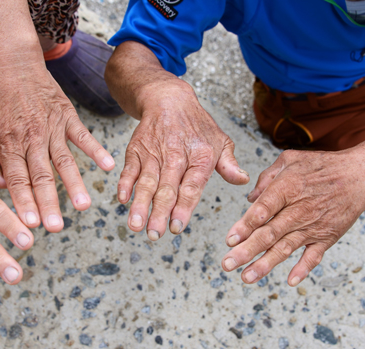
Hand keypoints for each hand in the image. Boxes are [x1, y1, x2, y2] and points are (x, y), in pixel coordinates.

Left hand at [0, 56, 114, 231]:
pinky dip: (96, 150)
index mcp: (9, 143)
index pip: (16, 179)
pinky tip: (108, 166)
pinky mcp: (67, 116)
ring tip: (83, 207)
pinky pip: (83, 136)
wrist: (11, 62)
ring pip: (64, 162)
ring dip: (73, 186)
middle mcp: (31, 138)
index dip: (23, 202)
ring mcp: (51, 127)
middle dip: (48, 204)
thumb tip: (2, 186)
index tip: (30, 224)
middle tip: (55, 227)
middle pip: (41, 176)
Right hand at [118, 81, 249, 239]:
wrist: (168, 99)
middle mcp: (176, 155)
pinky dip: (125, 184)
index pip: (191, 186)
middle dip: (159, 212)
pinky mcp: (136, 150)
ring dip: (140, 204)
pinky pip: (130, 169)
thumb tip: (242, 181)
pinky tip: (122, 200)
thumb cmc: (197, 125)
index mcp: (200, 156)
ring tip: (136, 224)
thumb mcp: (220, 140)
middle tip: (155, 234)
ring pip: (147, 181)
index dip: (183, 207)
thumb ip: (229, 164)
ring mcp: (154, 153)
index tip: (177, 226)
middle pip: (167, 188)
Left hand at [221, 149, 364, 285]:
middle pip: (269, 234)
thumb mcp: (290, 160)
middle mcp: (299, 211)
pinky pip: (314, 256)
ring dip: (265, 265)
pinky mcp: (326, 237)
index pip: (262, 210)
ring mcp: (313, 226)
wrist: (359, 176)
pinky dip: (303, 269)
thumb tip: (250, 199)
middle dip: (246, 251)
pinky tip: (290, 281)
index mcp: (288, 189)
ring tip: (246, 277)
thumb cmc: (321, 166)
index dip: (245, 226)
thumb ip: (266, 178)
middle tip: (227, 264)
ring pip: (286, 249)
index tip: (230, 239)